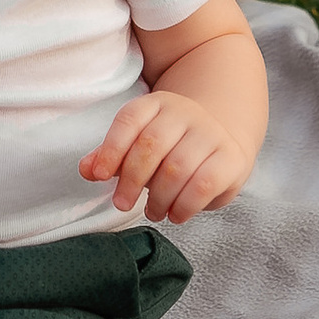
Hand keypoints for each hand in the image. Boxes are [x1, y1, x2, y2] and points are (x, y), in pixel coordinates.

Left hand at [81, 91, 252, 225]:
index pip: (130, 120)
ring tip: (152, 211)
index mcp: (157, 104)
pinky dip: (184, 206)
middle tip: (122, 203)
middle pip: (151, 144)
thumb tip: (86, 170)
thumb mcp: (139, 142)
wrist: (222, 134)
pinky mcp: (231, 158)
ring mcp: (211, 134)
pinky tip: (175, 215)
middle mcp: (185, 113)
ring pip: (177, 168)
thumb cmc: (171, 145)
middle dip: (132, 180)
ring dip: (158, 198)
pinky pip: (204, 185)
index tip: (99, 176)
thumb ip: (111, 156)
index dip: (111, 149)